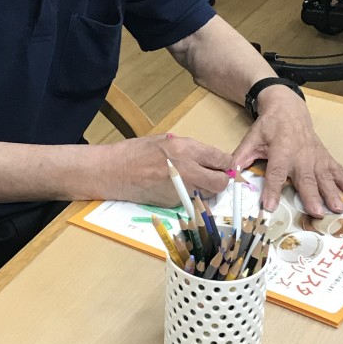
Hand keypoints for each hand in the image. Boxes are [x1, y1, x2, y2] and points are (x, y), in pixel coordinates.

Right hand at [110, 134, 230, 205]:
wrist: (115, 172)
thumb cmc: (137, 151)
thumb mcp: (166, 140)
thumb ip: (189, 149)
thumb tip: (208, 158)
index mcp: (185, 149)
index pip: (220, 160)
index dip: (226, 163)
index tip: (226, 165)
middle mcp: (187, 170)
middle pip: (220, 182)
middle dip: (222, 180)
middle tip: (217, 176)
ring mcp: (181, 189)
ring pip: (208, 194)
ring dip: (207, 189)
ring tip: (195, 181)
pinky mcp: (174, 203)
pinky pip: (191, 200)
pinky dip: (190, 195)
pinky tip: (178, 187)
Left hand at [232, 88, 342, 216]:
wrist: (289, 109)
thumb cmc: (269, 126)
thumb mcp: (252, 137)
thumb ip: (241, 155)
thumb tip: (229, 172)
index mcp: (281, 150)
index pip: (275, 172)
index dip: (272, 189)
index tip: (269, 206)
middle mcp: (300, 154)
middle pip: (305, 178)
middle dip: (311, 196)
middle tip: (316, 212)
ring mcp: (315, 156)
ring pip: (323, 176)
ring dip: (331, 192)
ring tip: (337, 208)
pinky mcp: (324, 156)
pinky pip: (336, 169)